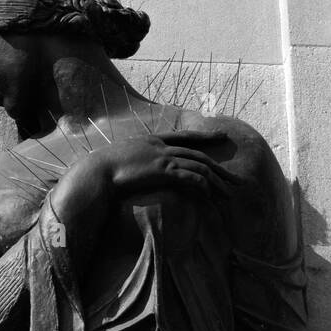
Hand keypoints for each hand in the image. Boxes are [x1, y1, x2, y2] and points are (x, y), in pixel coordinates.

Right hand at [92, 131, 244, 203]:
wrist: (96, 170)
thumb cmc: (102, 170)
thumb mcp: (119, 160)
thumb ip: (131, 161)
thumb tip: (131, 169)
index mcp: (152, 140)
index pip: (184, 136)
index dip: (204, 136)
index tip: (220, 136)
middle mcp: (161, 146)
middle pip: (198, 153)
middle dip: (218, 166)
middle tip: (234, 177)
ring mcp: (163, 157)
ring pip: (198, 166)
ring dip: (215, 181)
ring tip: (227, 193)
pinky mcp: (163, 171)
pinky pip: (189, 176)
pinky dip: (202, 185)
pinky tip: (211, 194)